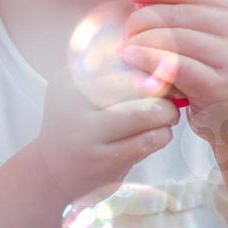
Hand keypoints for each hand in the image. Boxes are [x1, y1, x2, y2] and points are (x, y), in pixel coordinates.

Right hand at [31, 64, 180, 207]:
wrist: (53, 171)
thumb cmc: (81, 123)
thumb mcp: (83, 89)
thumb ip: (114, 69)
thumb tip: (160, 56)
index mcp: (71, 78)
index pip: (123, 59)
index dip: (152, 64)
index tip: (166, 71)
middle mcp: (74, 103)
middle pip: (136, 83)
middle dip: (165, 87)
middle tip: (174, 94)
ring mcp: (87, 134)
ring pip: (145, 112)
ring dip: (167, 112)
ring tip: (168, 115)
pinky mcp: (103, 161)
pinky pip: (147, 141)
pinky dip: (163, 134)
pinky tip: (160, 134)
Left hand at [120, 0, 227, 143]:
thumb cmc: (215, 71)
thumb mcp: (210, 36)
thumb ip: (185, 12)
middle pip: (177, 14)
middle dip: (143, 19)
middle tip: (126, 30)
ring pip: (173, 39)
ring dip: (142, 41)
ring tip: (126, 47)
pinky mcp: (219, 84)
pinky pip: (174, 65)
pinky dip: (148, 59)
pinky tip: (132, 59)